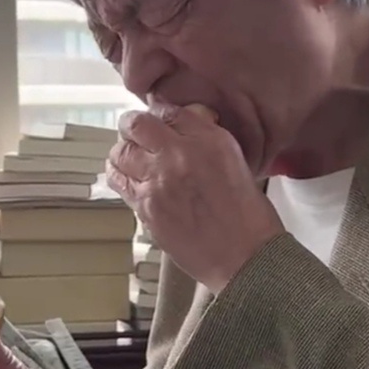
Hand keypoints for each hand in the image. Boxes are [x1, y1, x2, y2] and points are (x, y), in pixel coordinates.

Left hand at [106, 103, 284, 291]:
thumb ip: (207, 140)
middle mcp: (181, 155)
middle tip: (132, 132)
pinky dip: (120, 176)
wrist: (246, 257)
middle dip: (130, 126)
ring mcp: (159, 182)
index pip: (169, 111)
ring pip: (120, 153)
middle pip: (136, 125)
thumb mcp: (236, 162)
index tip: (156, 120)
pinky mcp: (146, 208)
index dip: (158, 114)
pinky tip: (125, 177)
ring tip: (127, 156)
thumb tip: (184, 127)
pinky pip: (120, 182)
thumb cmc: (248, 215)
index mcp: (209, 140)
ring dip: (121, 152)